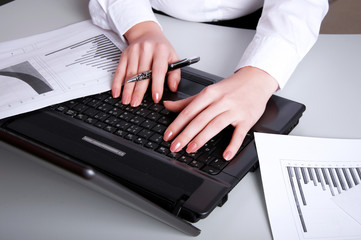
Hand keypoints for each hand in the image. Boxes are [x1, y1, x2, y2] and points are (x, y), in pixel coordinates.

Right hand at [113, 21, 179, 105]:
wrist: (147, 32)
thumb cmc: (161, 48)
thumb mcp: (173, 57)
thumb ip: (175, 74)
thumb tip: (173, 88)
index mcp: (160, 51)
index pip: (158, 70)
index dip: (157, 85)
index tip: (155, 98)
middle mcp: (146, 50)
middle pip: (142, 74)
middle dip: (138, 91)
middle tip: (136, 103)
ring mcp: (134, 52)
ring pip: (130, 74)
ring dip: (127, 89)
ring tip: (126, 101)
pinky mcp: (124, 54)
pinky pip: (119, 70)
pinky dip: (116, 82)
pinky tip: (116, 92)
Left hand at [163, 66, 278, 159]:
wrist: (257, 79)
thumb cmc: (231, 87)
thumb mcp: (209, 91)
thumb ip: (188, 101)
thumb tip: (167, 105)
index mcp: (209, 93)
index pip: (189, 111)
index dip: (177, 124)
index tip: (168, 135)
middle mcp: (221, 101)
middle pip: (199, 119)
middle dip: (185, 134)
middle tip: (175, 146)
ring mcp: (234, 110)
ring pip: (215, 125)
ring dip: (201, 138)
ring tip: (190, 149)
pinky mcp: (247, 119)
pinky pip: (239, 134)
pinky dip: (233, 145)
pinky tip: (226, 155)